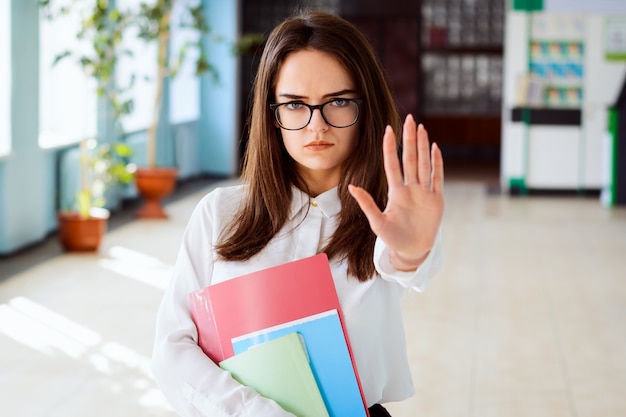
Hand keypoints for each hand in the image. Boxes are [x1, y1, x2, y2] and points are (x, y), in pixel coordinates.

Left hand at [349, 114, 443, 270]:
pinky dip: (437, 162)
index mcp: (395, 192)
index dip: (391, 147)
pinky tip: (434, 147)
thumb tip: (351, 186)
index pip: (392, 164)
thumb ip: (366, 203)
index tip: (388, 130)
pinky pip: (437, 177)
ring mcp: (424, 192)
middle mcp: (410, 188)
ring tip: (421, 128)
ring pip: (424, 163)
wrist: (411, 251)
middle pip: (410, 158)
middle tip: (411, 119)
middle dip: (410, 139)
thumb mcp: (376, 222)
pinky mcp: (436, 199)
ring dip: (423, 146)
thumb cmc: (392, 238)